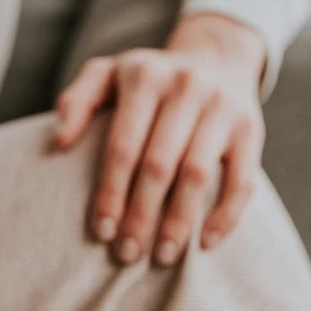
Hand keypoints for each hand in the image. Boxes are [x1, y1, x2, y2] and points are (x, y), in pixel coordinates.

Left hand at [54, 13, 266, 266]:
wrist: (216, 56)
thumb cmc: (149, 78)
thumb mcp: (107, 73)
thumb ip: (78, 100)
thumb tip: (60, 141)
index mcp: (144, 75)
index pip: (123, 144)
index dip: (110, 191)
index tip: (101, 230)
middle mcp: (186, 86)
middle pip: (158, 163)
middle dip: (140, 214)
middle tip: (126, 252)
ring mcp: (222, 107)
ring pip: (197, 174)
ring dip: (178, 221)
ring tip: (163, 255)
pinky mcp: (250, 129)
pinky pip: (242, 180)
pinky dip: (226, 215)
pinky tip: (206, 242)